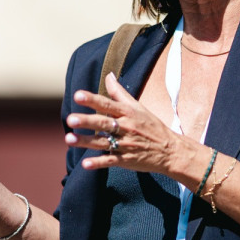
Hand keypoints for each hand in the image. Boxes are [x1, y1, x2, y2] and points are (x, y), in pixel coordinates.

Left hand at [65, 73, 192, 174]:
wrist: (171, 150)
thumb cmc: (152, 126)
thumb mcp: (138, 107)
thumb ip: (119, 92)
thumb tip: (108, 75)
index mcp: (128, 113)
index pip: (107, 104)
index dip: (92, 99)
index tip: (78, 95)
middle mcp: (125, 128)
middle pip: (103, 123)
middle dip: (87, 121)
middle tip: (71, 119)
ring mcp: (125, 145)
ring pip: (102, 142)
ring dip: (86, 142)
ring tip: (69, 139)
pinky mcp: (126, 160)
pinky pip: (110, 161)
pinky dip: (98, 163)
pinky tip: (85, 164)